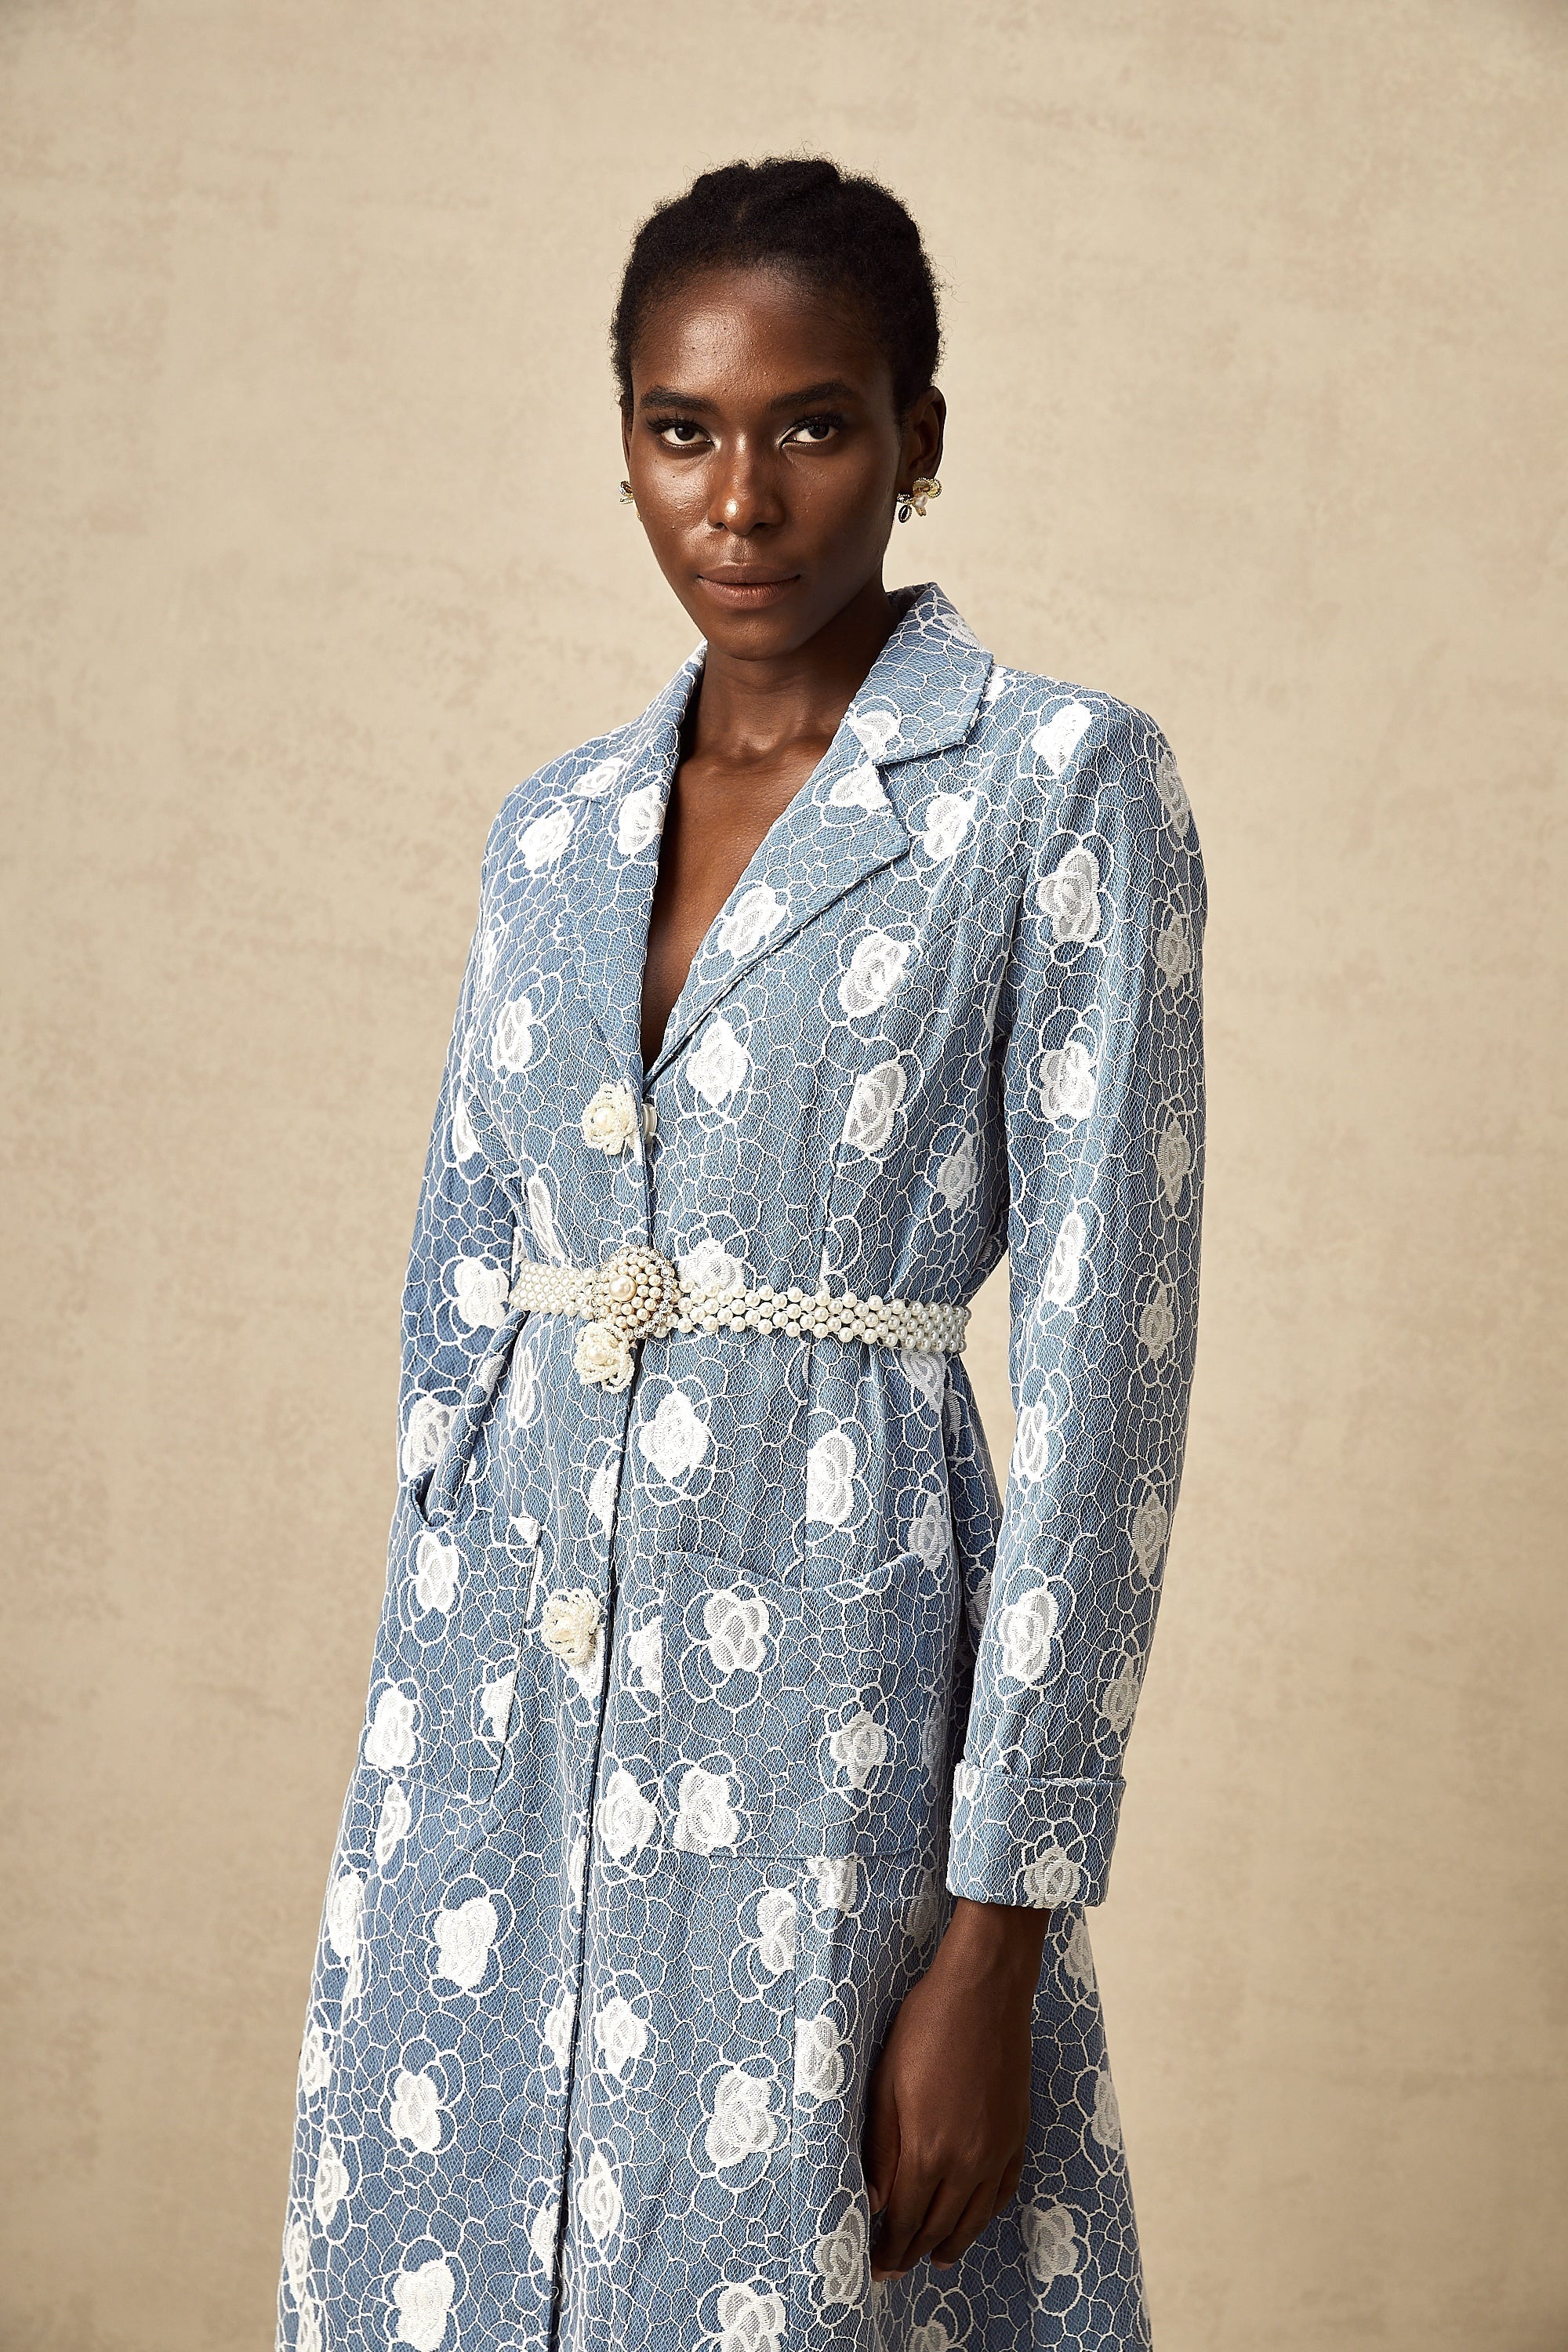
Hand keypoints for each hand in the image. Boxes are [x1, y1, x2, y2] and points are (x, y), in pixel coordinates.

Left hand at [862, 1895, 1049, 2279]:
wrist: (984, 1989)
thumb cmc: (926, 2027)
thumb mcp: (886, 2084)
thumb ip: (880, 2148)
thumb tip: (872, 2200)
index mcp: (929, 2151)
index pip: (906, 2218)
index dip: (889, 2247)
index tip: (875, 2266)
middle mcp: (968, 2162)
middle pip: (939, 2225)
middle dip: (914, 2250)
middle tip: (895, 2268)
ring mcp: (998, 2150)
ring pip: (975, 2216)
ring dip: (953, 2241)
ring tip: (936, 2258)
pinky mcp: (1017, 2133)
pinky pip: (1004, 2190)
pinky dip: (987, 2213)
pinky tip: (976, 2217)